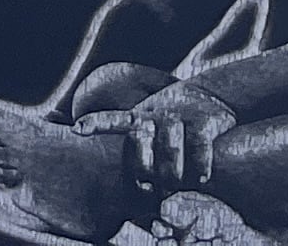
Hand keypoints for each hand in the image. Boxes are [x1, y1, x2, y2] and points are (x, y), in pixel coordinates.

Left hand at [99, 84, 235, 187]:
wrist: (210, 96)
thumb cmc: (174, 128)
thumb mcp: (151, 129)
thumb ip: (137, 153)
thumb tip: (131, 191)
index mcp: (139, 118)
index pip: (114, 119)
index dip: (96, 123)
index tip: (78, 128)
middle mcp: (155, 115)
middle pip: (139, 141)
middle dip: (143, 169)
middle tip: (151, 191)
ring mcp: (179, 116)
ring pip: (170, 149)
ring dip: (173, 173)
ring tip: (177, 187)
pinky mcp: (204, 120)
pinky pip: (199, 145)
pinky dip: (200, 165)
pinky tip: (202, 179)